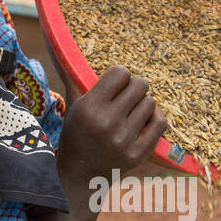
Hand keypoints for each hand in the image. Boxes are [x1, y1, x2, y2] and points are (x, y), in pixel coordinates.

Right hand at [57, 65, 167, 190]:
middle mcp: (107, 123)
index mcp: (90, 108)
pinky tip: (145, 120)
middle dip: (134, 88)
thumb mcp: (73, 106)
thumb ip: (73, 77)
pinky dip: (155, 118)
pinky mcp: (138, 154)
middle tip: (126, 98)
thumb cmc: (76, 135)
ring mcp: (124, 140)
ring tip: (131, 112)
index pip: (120, 73)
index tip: (116, 84)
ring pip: (151, 103)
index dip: (120, 76)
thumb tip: (60, 43)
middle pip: (140, 85)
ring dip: (143, 105)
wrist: (79, 176)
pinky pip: (160, 123)